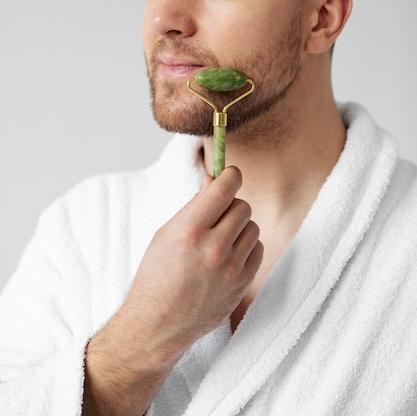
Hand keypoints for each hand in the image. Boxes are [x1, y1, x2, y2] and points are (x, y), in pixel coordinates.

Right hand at [83, 166, 262, 414]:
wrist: (158, 325)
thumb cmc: (156, 276)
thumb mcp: (165, 234)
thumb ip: (193, 206)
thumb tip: (214, 180)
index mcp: (190, 231)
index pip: (224, 190)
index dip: (231, 176)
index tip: (230, 174)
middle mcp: (213, 249)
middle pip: (242, 206)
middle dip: (230, 205)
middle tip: (216, 214)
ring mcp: (231, 269)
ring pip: (252, 227)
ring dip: (239, 227)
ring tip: (219, 239)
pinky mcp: (242, 285)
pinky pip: (257, 250)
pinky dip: (246, 247)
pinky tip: (228, 255)